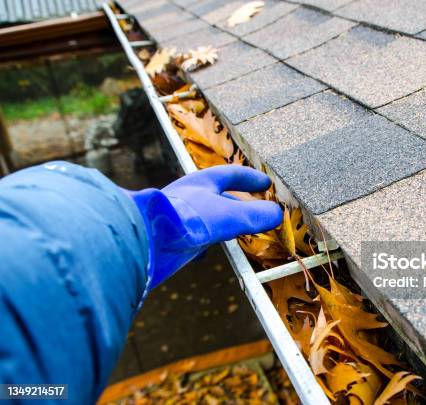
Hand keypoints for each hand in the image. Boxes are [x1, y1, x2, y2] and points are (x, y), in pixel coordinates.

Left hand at [127, 165, 281, 290]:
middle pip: (220, 196)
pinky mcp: (172, 238)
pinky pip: (193, 238)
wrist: (144, 240)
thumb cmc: (184, 218)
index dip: (250, 178)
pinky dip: (205, 243)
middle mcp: (190, 197)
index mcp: (202, 182)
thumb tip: (277, 214)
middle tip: (257, 209)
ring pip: (208, 218)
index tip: (266, 183)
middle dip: (239, 202)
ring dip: (224, 223)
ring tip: (238, 232)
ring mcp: (181, 218)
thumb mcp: (228, 215)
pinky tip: (206, 252)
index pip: (231, 174)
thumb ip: (254, 215)